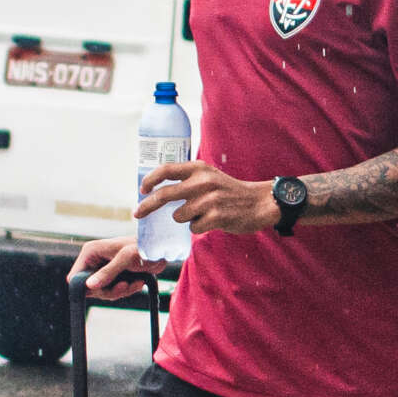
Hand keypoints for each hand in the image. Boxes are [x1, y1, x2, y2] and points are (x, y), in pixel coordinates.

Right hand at [72, 236, 165, 302]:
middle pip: (89, 288)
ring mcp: (103, 269)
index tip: (104, 288)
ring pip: (102, 292)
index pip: (74, 278)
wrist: (160, 249)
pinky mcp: (113, 276)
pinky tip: (138, 283)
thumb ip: (108, 272)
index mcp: (90, 252)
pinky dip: (126, 290)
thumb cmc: (143, 247)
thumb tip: (89, 286)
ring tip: (135, 283)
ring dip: (120, 292)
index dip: (86, 287)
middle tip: (125, 286)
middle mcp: (93, 261)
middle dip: (109, 291)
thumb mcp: (125, 259)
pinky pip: (113, 291)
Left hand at [136, 161, 280, 234]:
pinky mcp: (216, 216)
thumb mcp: (209, 177)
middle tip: (138, 213)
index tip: (142, 190)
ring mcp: (210, 199)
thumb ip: (188, 180)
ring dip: (185, 219)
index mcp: (199, 169)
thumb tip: (159, 193)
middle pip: (165, 195)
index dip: (150, 180)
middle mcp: (203, 181)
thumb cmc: (230, 192)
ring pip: (178, 216)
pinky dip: (198, 227)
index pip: (166, 169)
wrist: (260, 202)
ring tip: (202, 214)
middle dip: (147, 206)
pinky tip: (212, 221)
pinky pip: (193, 227)